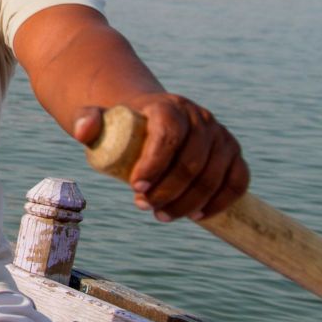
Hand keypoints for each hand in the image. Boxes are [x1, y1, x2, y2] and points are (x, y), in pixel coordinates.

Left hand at [72, 93, 248, 221]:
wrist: (146, 116)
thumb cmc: (121, 123)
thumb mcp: (99, 117)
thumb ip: (86, 120)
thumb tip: (83, 132)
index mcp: (168, 106)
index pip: (168, 134)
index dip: (155, 163)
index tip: (136, 188)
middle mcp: (199, 117)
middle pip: (192, 160)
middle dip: (169, 190)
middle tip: (144, 206)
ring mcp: (219, 135)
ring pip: (215, 174)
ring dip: (190, 201)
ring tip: (162, 215)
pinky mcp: (232, 153)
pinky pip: (238, 179)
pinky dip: (222, 201)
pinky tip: (198, 215)